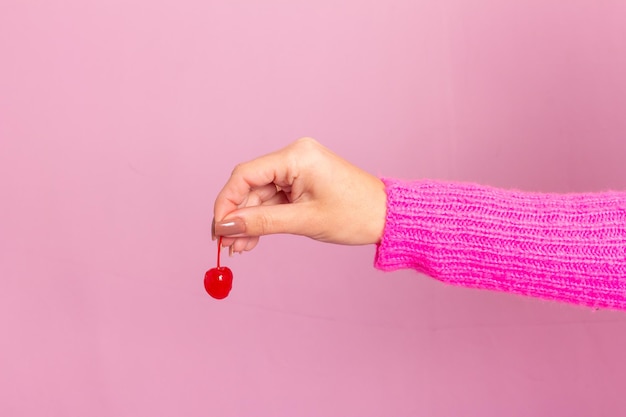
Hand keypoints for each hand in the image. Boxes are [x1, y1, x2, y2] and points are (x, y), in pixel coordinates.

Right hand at [212, 137, 386, 253]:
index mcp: (296, 156)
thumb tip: (225, 227)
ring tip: (239, 249)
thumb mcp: (304, 221)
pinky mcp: (301, 181)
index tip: (217, 229)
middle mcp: (294, 156)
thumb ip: (261, 223)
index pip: (245, 174)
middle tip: (225, 246)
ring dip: (248, 222)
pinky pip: (273, 199)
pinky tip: (252, 239)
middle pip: (250, 185)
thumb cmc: (354, 214)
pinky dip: (263, 219)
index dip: (226, 202)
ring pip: (259, 195)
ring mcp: (298, 168)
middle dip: (236, 217)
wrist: (387, 216)